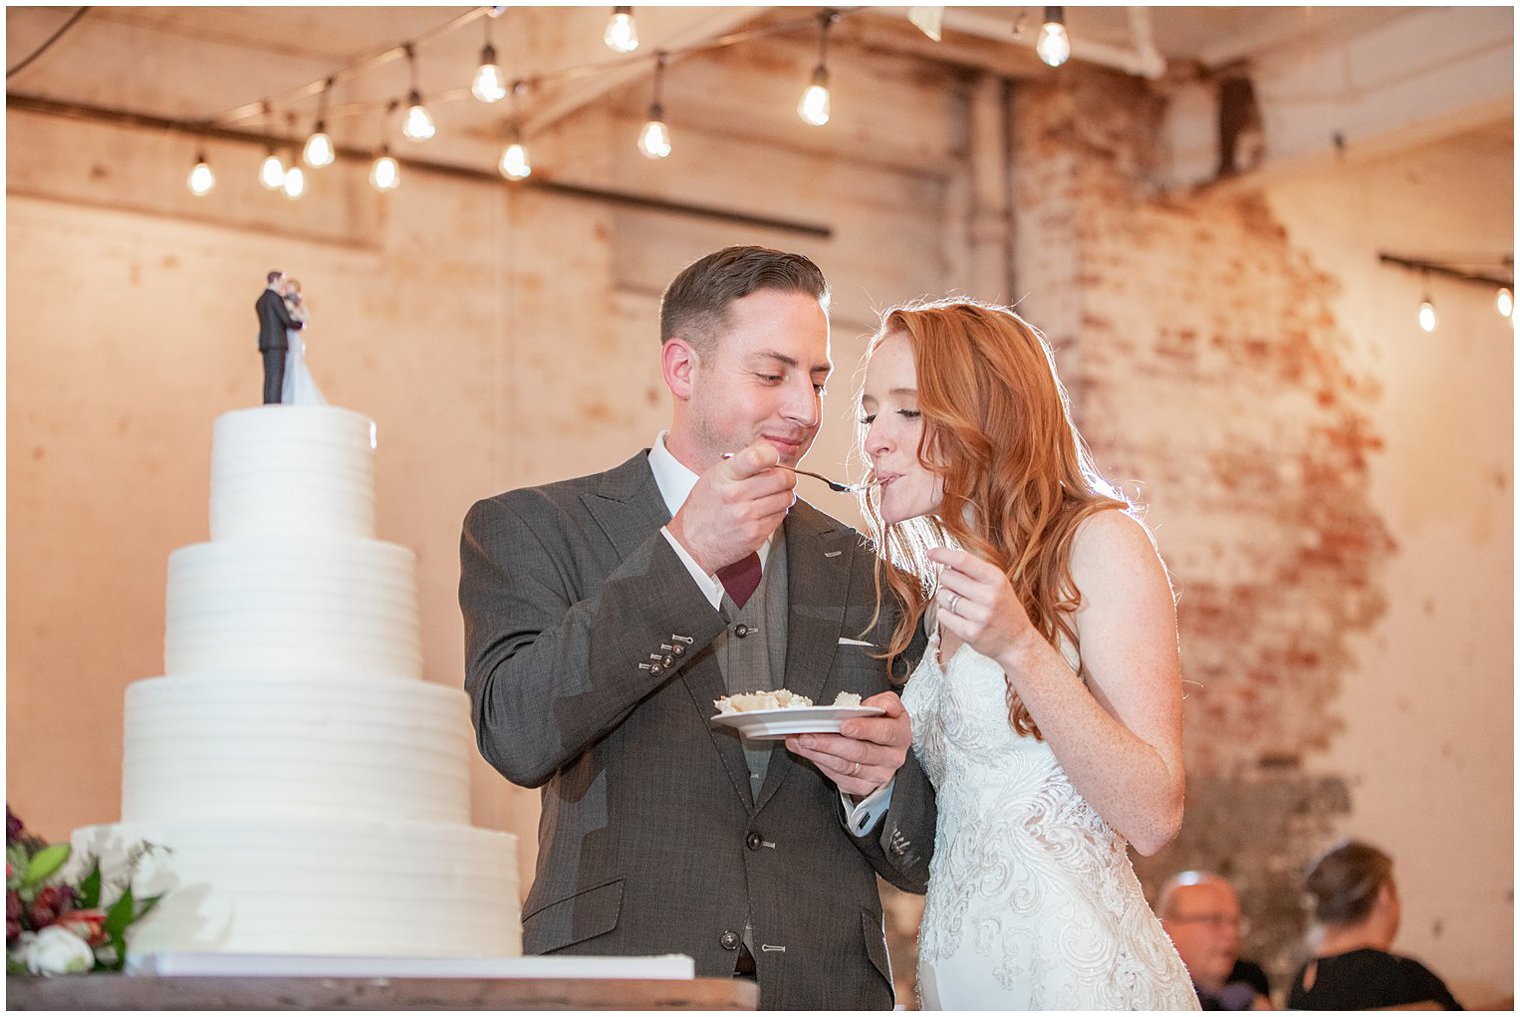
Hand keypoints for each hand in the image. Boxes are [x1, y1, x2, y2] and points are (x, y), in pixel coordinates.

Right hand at [667, 441, 795, 572]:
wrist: (691, 543)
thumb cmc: (703, 508)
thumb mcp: (714, 477)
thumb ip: (741, 464)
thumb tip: (770, 454)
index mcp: (724, 476)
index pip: (757, 457)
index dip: (772, 455)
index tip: (773, 458)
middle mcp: (735, 495)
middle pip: (781, 478)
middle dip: (786, 477)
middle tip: (782, 478)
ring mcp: (747, 516)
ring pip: (786, 498)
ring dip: (784, 495)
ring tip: (772, 496)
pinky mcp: (755, 534)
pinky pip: (780, 517)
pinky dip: (777, 512)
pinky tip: (764, 512)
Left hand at [784, 691, 910, 796]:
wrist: (886, 746)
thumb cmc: (882, 723)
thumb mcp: (887, 706)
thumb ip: (885, 702)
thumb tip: (879, 706)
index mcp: (900, 735)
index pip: (884, 733)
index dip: (864, 729)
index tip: (844, 726)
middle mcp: (892, 758)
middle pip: (860, 752)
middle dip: (830, 743)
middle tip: (809, 735)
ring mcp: (878, 775)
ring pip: (845, 766)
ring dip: (818, 753)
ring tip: (801, 742)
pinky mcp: (864, 786)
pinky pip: (839, 777)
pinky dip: (820, 764)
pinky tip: (808, 753)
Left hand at [928, 547, 1039, 663]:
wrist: (1018, 642)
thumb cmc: (1004, 608)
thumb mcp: (998, 584)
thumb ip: (975, 571)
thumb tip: (946, 560)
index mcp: (997, 579)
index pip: (963, 560)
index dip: (943, 554)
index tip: (931, 553)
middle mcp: (989, 596)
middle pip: (948, 577)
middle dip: (948, 581)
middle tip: (959, 589)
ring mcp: (980, 616)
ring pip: (942, 596)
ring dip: (946, 599)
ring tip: (962, 605)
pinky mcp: (970, 633)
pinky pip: (942, 615)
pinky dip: (946, 614)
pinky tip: (960, 617)